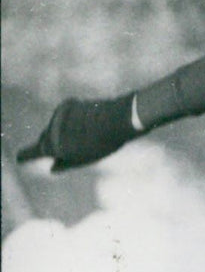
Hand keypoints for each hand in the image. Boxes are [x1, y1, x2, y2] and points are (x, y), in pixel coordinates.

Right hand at [16, 95, 137, 171]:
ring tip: (83, 137)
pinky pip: (63, 116)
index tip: (19, 158)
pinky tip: (84, 124)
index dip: (26, 156)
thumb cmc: (102, 143)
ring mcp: (58, 115)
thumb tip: (53, 168)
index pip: (35, 151)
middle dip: (49, 145)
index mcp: (55, 146)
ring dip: (63, 132)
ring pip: (55, 127)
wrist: (117, 118)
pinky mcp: (67, 104)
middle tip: (58, 153)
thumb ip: (66, 163)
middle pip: (45, 139)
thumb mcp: (84, 159)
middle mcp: (52, 129)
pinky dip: (69, 122)